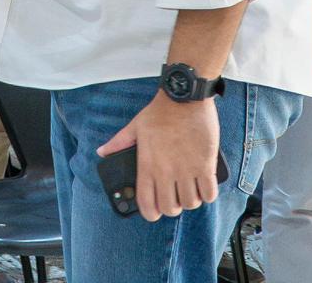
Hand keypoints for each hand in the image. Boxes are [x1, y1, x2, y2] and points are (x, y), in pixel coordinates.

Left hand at [96, 93, 219, 221]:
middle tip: (174, 195)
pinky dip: (207, 194)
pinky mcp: (205, 165)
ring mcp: (186, 170)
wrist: (184, 98)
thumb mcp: (135, 127)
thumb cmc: (159, 112)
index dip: (151, 213)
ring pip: (190, 203)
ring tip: (188, 187)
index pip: (147, 204)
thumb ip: (118, 143)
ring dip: (190, 199)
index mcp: (147, 164)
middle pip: (171, 209)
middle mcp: (166, 171)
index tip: (155, 210)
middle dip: (172, 206)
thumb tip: (101, 152)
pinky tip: (203, 184)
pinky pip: (209, 194)